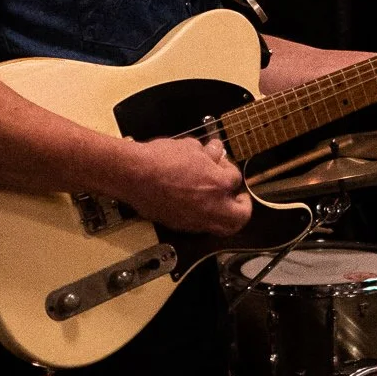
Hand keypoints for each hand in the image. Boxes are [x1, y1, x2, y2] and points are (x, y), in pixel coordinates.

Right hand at [125, 135, 252, 235]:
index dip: (228, 168)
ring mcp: (196, 220)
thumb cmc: (160, 160)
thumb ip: (207, 153)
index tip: (221, 164)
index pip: (234, 178)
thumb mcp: (190, 147)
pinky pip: (201, 227)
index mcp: (219, 184)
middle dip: (242, 206)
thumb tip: (214, 151)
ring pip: (222, 228)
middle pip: (241, 216)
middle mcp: (211, 206)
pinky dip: (205, 219)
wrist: (134, 175)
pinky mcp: (180, 225)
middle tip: (237, 196)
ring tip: (220, 205)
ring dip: (226, 217)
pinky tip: (197, 206)